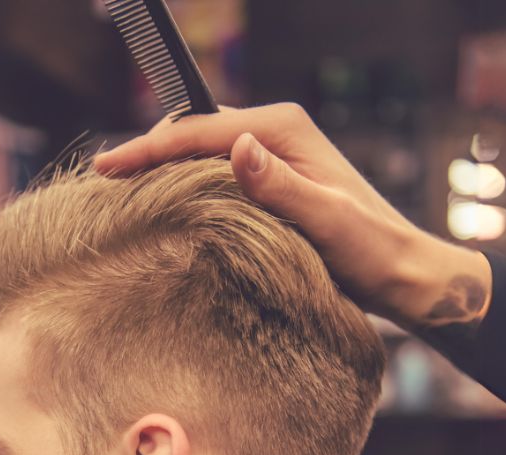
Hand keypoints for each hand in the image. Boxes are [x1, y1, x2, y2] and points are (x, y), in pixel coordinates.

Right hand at [95, 104, 492, 329]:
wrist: (403, 274)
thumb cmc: (371, 253)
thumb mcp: (327, 222)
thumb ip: (282, 186)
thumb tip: (237, 146)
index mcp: (284, 130)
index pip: (201, 130)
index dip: (149, 148)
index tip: (106, 167)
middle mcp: (276, 132)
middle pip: (195, 131)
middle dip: (148, 151)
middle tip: (103, 177)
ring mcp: (274, 155)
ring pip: (202, 151)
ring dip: (163, 166)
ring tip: (121, 189)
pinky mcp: (273, 180)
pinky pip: (215, 173)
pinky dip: (185, 183)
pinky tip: (164, 205)